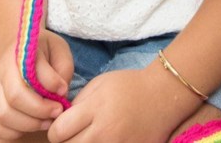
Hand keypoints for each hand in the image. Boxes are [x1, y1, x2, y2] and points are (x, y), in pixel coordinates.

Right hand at [0, 30, 71, 138]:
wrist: (15, 49)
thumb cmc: (42, 51)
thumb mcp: (58, 49)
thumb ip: (63, 68)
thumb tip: (60, 92)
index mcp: (19, 54)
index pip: (30, 73)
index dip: (50, 85)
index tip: (64, 91)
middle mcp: (1, 73)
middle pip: (14, 98)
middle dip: (40, 110)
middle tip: (57, 111)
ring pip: (3, 116)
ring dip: (29, 124)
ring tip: (47, 121)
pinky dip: (13, 133)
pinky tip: (30, 126)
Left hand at [46, 66, 193, 142]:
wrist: (165, 94)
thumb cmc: (130, 86)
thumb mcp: (100, 83)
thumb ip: (78, 103)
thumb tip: (61, 121)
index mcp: (95, 109)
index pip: (58, 132)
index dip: (56, 130)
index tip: (62, 126)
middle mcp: (105, 131)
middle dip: (67, 142)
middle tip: (75, 134)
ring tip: (92, 137)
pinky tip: (105, 140)